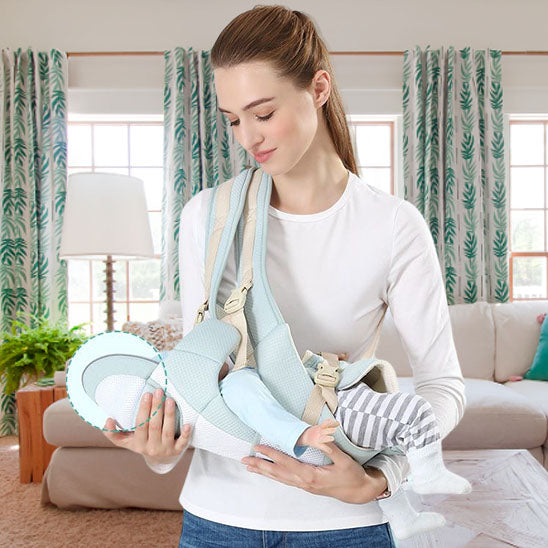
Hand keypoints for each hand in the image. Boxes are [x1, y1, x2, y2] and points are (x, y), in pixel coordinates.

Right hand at [102, 388, 191, 464]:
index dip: (144, 410)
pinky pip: (182, 443)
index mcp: (138, 443)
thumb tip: (107, 420)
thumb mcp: (126, 441)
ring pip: (167, 431)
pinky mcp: (177, 450)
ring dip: (169, 415)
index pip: (141, 425)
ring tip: (170, 399)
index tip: (146, 394)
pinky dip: (186, 434)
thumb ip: (113, 433)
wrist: (158, 460)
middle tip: (159, 391)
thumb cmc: (142, 443)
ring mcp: (165, 449)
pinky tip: (188, 424)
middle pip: (154, 426)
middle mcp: (151, 448)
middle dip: (156, 407)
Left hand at [241, 440, 386, 503]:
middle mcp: (304, 482)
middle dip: (260, 466)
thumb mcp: (343, 460)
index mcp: (311, 475)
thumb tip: (318, 435)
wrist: (359, 491)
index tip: (259, 447)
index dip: (272, 454)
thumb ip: (330, 447)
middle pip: (277, 473)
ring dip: (264, 471)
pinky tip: (269, 472)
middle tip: (244, 460)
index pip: (286, 462)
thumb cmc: (351, 475)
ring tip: (250, 466)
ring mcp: (304, 485)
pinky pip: (285, 480)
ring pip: (279, 478)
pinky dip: (274, 475)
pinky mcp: (306, 485)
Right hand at [297, 419, 338, 453]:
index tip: (334, 422)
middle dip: (329, 430)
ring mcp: (318, 438)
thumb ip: (330, 425)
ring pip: (323, 438)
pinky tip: (330, 450)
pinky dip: (326, 449)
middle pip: (324, 430)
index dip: (328, 422)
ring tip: (332, 438)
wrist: (306, 436)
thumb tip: (338, 423)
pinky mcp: (317, 444)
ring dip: (327, 438)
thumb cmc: (317, 431)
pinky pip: (322, 447)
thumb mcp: (322, 426)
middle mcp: (319, 432)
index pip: (325, 423)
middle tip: (335, 430)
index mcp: (320, 427)